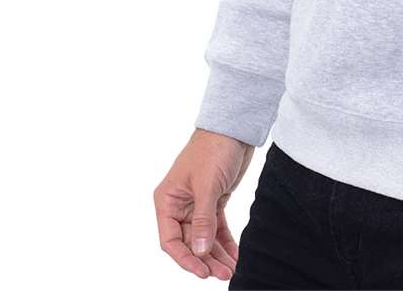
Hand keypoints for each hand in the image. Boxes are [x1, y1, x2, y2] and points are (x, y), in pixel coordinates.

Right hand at [153, 128, 252, 278]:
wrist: (234, 127)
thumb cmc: (213, 148)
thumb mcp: (207, 185)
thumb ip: (203, 220)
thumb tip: (200, 251)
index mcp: (167, 200)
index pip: (170, 240)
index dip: (185, 259)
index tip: (202, 271)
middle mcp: (179, 205)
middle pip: (189, 242)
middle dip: (206, 260)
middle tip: (223, 275)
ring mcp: (197, 204)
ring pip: (204, 237)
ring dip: (217, 254)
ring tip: (231, 270)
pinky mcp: (215, 200)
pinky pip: (217, 227)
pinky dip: (225, 242)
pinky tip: (235, 255)